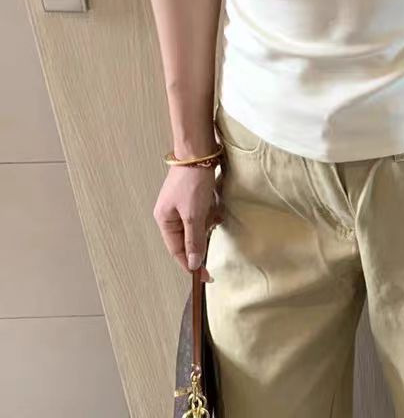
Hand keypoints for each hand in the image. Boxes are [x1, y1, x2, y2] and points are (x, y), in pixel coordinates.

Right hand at [153, 166, 222, 281]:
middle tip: (214, 235)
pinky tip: (216, 205)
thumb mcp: (194, 214)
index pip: (177, 251)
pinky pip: (201, 212)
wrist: (198, 150)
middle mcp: (169, 213)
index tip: (207, 276)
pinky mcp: (191, 195)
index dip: (191, 264)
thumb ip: (194, 240)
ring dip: (207, 223)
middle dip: (201, 238)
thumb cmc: (192, 183)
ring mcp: (180, 203)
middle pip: (186, 238)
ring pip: (196, 224)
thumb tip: (194, 264)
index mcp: (164, 220)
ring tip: (214, 213)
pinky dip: (210, 211)